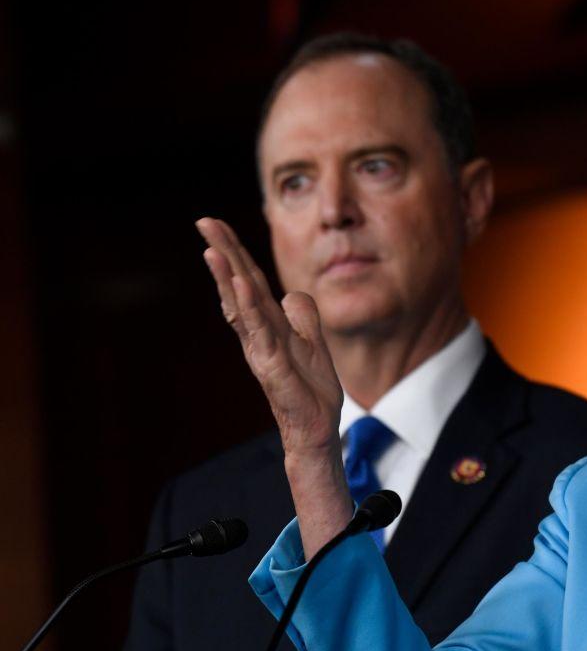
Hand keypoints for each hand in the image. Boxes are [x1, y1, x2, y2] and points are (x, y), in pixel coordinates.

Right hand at [196, 217, 349, 555]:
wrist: (317, 429)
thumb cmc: (310, 391)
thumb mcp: (312, 343)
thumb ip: (303, 317)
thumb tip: (293, 293)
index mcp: (268, 325)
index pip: (248, 281)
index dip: (234, 252)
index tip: (216, 223)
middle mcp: (258, 334)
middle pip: (237, 286)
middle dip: (223, 253)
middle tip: (204, 221)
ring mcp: (262, 350)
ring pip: (241, 306)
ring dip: (228, 276)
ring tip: (213, 248)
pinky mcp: (272, 367)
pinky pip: (259, 333)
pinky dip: (250, 309)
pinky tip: (240, 287)